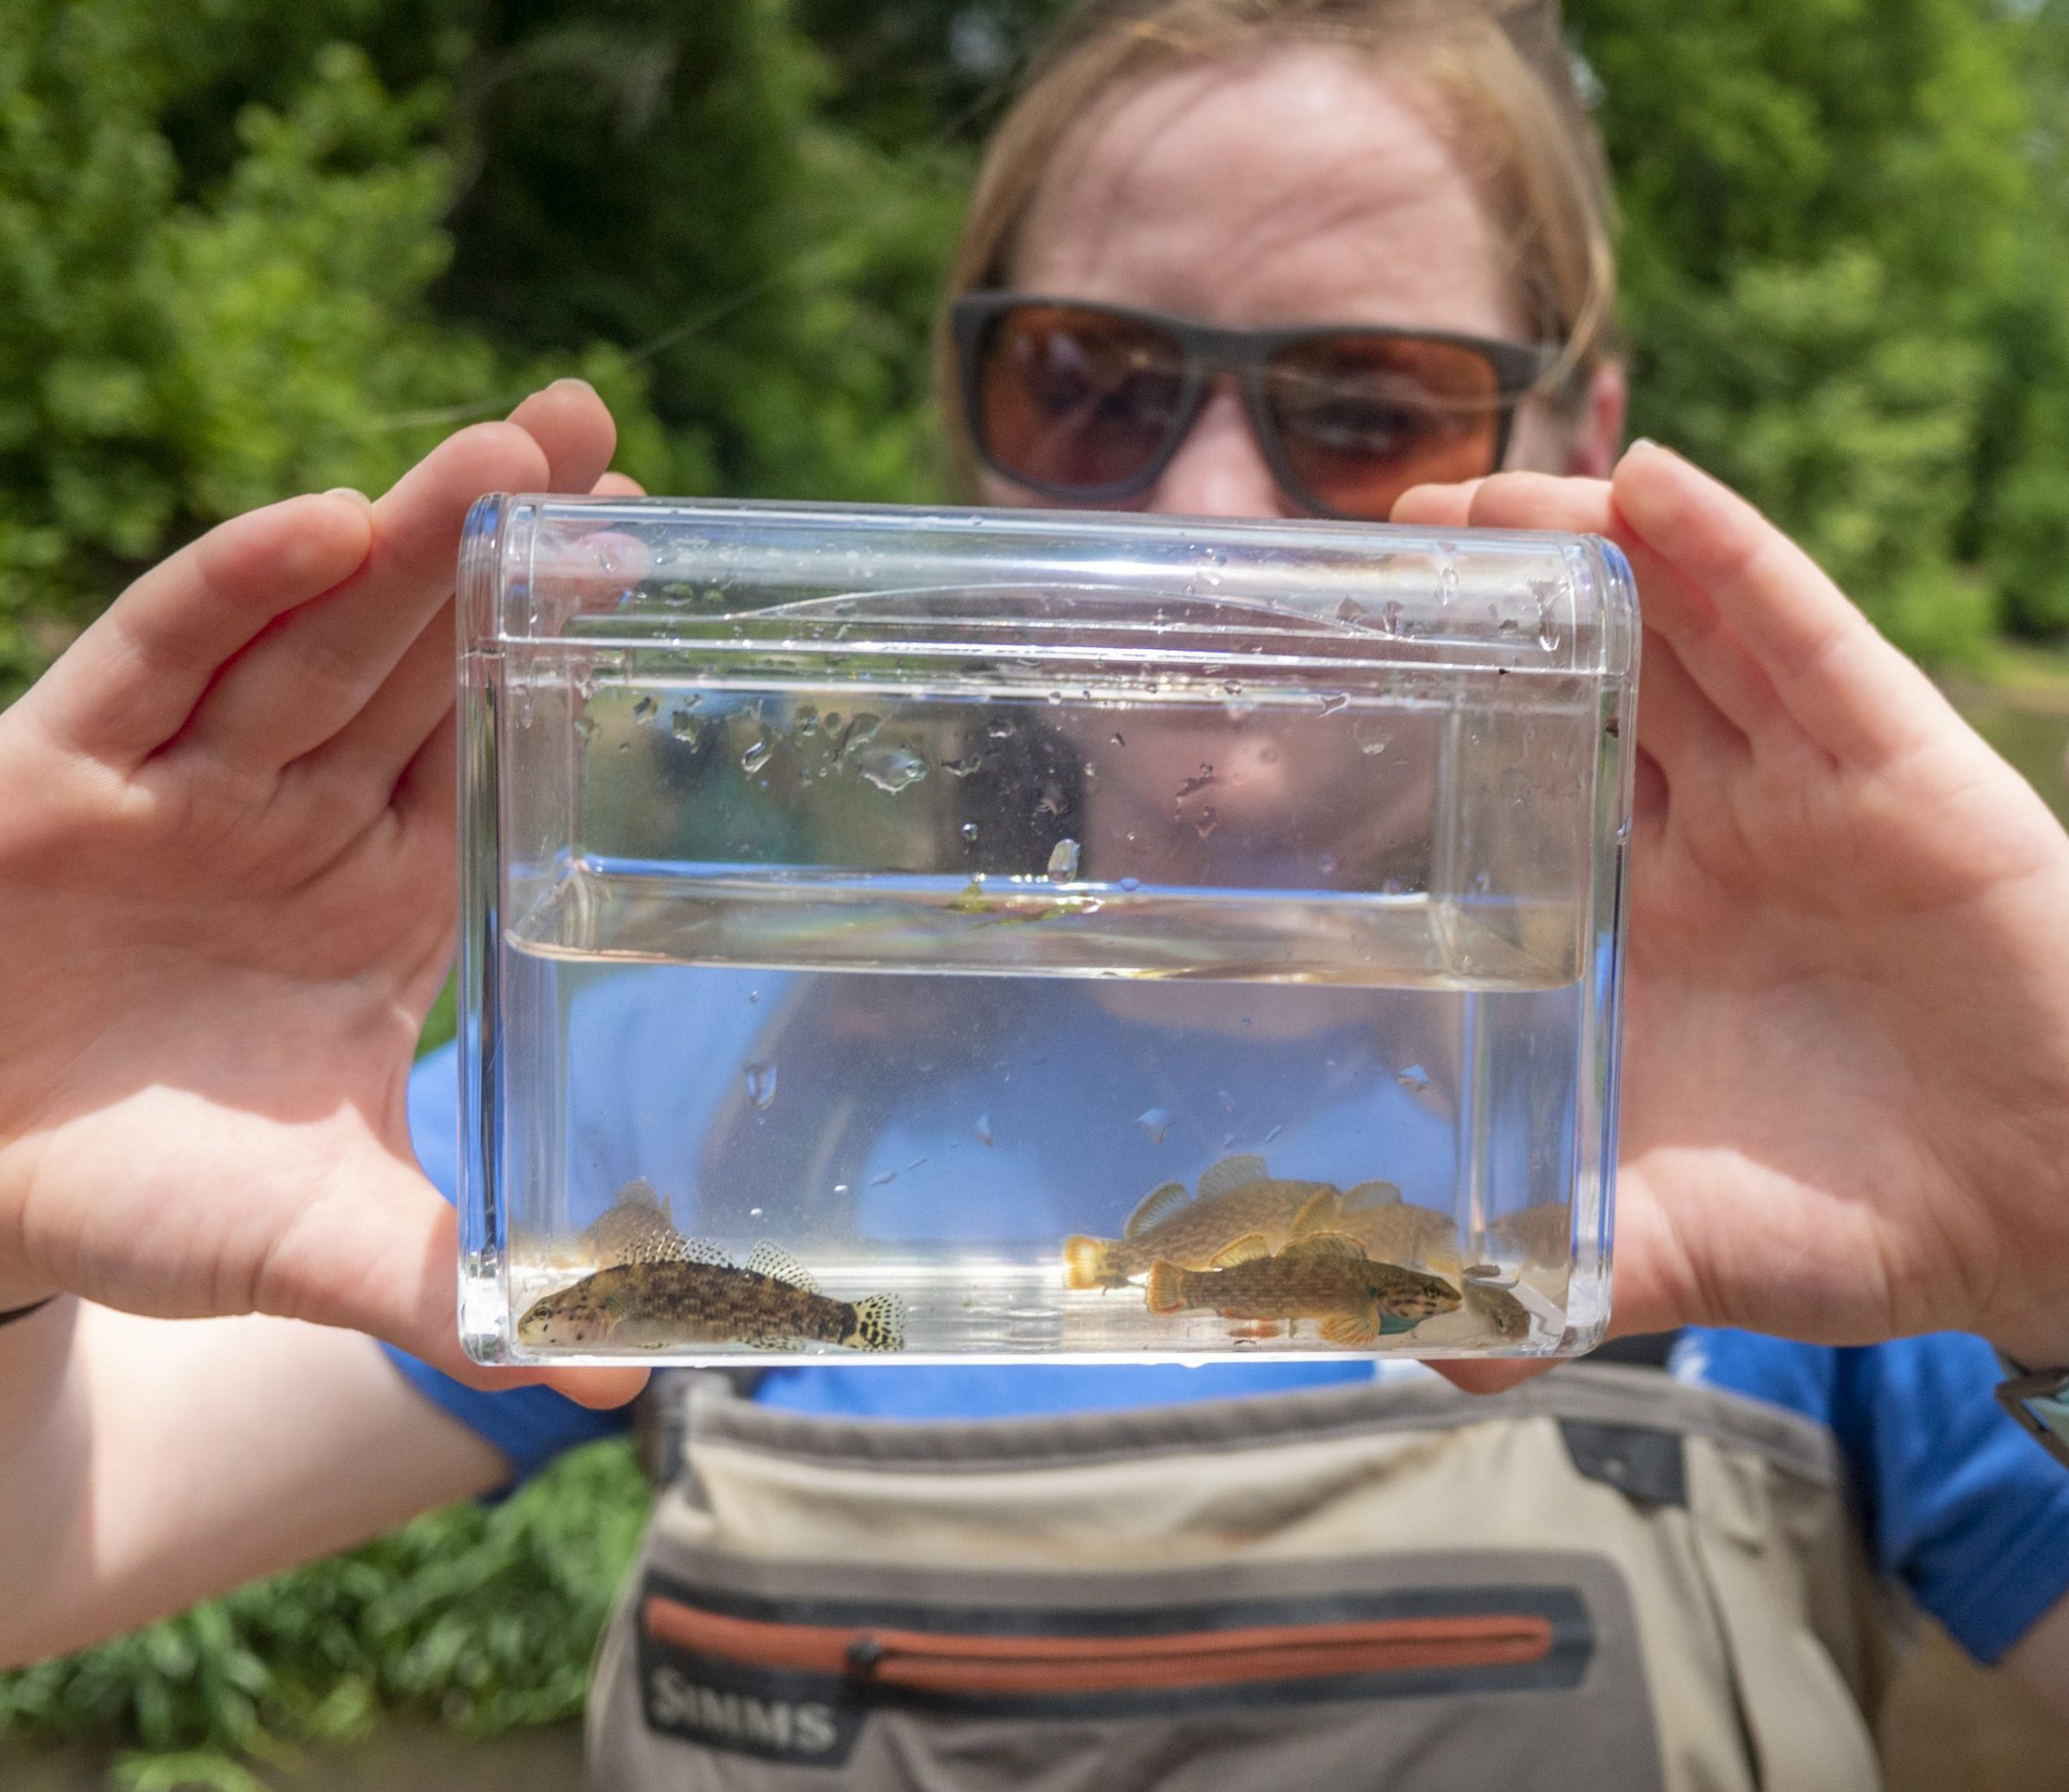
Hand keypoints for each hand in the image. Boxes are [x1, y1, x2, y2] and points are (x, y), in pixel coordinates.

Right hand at [0, 381, 644, 1405]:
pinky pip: (153, 663)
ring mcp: (181, 788)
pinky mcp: (57, 777)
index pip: (490, 749)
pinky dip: (231, 594)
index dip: (563, 656)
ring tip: (513, 447)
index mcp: (382, 895)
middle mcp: (294, 819)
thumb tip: (614, 1357)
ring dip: (403, 539)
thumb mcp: (310, 1243)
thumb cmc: (144, 1201)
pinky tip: (323, 527)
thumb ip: (447, 1279)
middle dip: (500, 545)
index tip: (654, 560)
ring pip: (310, 638)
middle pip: (416, 657)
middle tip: (601, 434)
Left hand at [1398, 444, 2068, 1365]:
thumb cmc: (1858, 1222)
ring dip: (1585, 548)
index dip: (1442, 724)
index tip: (1332, 674)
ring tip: (1480, 489)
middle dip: (1500, 603)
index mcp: (1645, 919)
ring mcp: (1801, 791)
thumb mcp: (1671, 1240)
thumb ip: (1554, 1272)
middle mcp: (1713, 835)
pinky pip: (1806, 640)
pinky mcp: (1898, 770)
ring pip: (1680, 635)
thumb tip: (1432, 1352)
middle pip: (1592, 678)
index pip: (1525, 786)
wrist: (2048, 1218)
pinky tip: (1654, 487)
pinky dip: (1731, 560)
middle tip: (1385, 533)